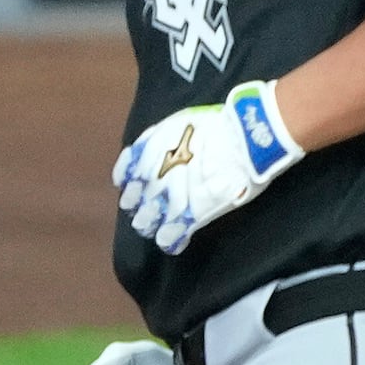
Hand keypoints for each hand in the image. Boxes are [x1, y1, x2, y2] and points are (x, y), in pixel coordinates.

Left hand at [114, 80, 301, 255]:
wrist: (241, 139)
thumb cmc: (218, 125)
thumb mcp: (181, 124)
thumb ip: (164, 141)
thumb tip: (166, 155)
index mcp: (148, 152)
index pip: (124, 174)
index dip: (130, 183)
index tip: (136, 185)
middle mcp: (151, 177)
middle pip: (132, 202)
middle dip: (140, 206)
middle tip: (153, 207)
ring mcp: (167, 199)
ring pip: (145, 223)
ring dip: (151, 224)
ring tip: (160, 225)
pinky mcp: (188, 217)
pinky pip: (168, 238)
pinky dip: (169, 240)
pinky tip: (172, 240)